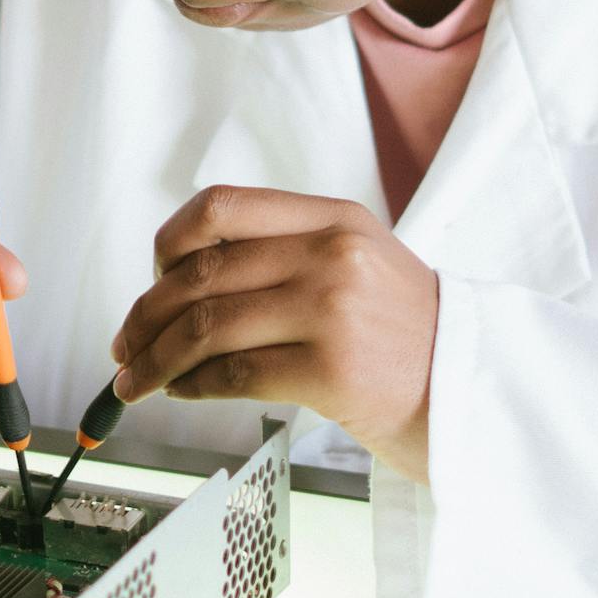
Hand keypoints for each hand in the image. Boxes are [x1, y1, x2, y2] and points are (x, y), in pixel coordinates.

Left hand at [110, 186, 438, 481]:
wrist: (473, 390)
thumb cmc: (406, 334)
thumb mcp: (359, 261)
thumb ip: (288, 252)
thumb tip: (185, 279)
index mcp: (332, 217)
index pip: (222, 205)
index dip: (169, 242)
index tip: (152, 277)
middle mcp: (330, 252)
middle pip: (202, 271)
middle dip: (147, 313)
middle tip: (125, 343)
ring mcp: (332, 309)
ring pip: (208, 324)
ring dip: (157, 357)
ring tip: (136, 379)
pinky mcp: (332, 369)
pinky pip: (234, 372)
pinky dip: (192, 385)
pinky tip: (180, 392)